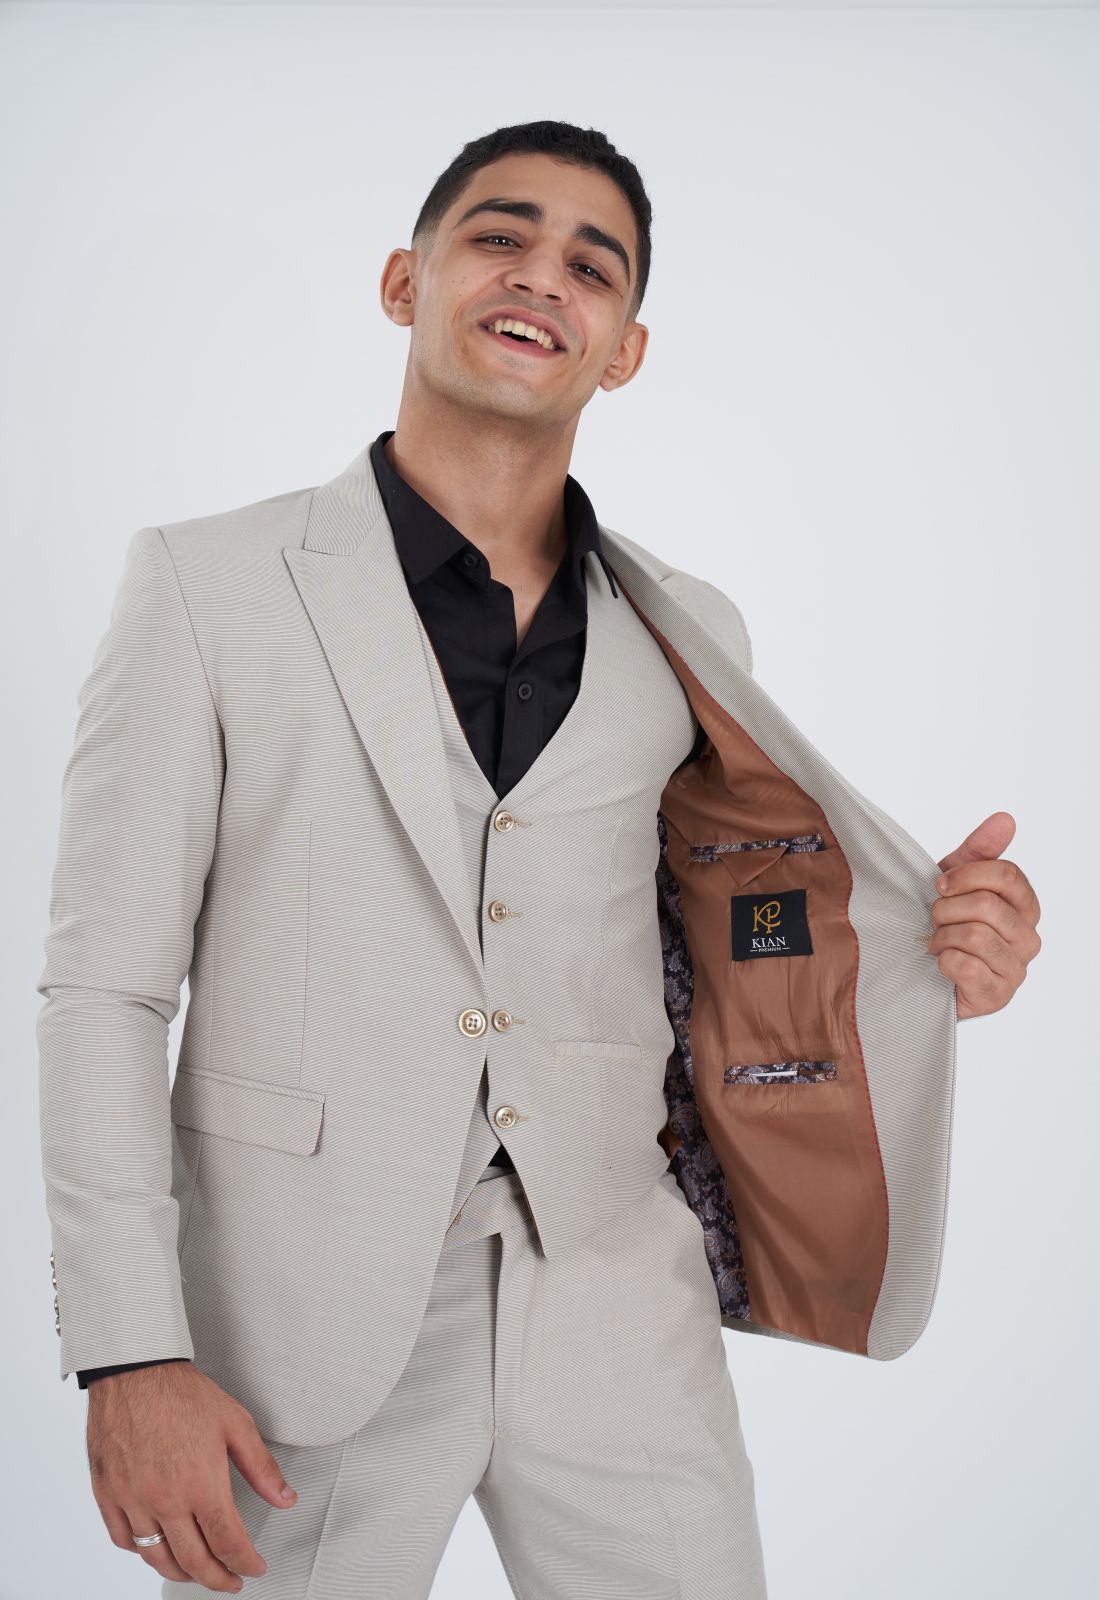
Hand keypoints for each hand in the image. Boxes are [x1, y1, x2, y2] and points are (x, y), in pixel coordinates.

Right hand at [86, 1360, 297, 1591]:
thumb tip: (284, 1498)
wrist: (136, 1371)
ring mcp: (132, 1500)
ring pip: (157, 1558)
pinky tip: (156, 1548)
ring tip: (197, 1573)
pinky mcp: (108, 1494)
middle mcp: (164, 1500)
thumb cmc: (182, 1393)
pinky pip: (123, 1539)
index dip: (245, 1563)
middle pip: (194, 1561)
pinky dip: (142, 1552)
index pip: (227, 1543)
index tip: (254, 1568)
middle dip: (218, 1579)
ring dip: (181, 1574)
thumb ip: (261, 1467)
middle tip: (231, 1581)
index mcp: (200, 1484)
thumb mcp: (236, 1424)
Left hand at [927, 811, 1040, 1021]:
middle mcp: (1029, 938)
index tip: (940, 883)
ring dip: (942, 936)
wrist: (920, 972)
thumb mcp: (955, 882)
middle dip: (946, 909)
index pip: (1007, 875)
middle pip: (987, 905)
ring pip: (974, 935)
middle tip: (934, 919)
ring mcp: (1016, 970)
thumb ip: (978, 851)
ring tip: (936, 942)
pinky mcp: (997, 996)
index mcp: (1024, 907)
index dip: (966, 875)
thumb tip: (1005, 820)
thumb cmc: (944, 924)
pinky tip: (941, 964)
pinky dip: (943, 961)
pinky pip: (966, 967)